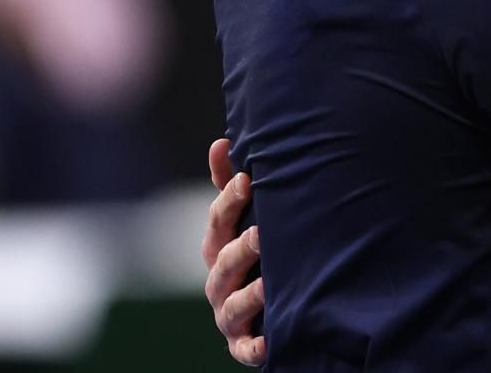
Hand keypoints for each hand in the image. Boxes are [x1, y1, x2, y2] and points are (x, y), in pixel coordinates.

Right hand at [202, 138, 265, 365]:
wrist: (273, 308)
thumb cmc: (259, 253)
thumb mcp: (247, 220)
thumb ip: (232, 187)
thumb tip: (222, 142)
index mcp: (219, 247)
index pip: (217, 222)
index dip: (228, 201)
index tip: (247, 179)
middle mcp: (220, 281)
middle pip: (222, 264)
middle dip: (239, 249)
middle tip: (261, 234)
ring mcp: (230, 315)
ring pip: (231, 306)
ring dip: (248, 296)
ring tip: (267, 287)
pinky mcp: (244, 344)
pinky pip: (246, 349)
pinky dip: (255, 346)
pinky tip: (270, 341)